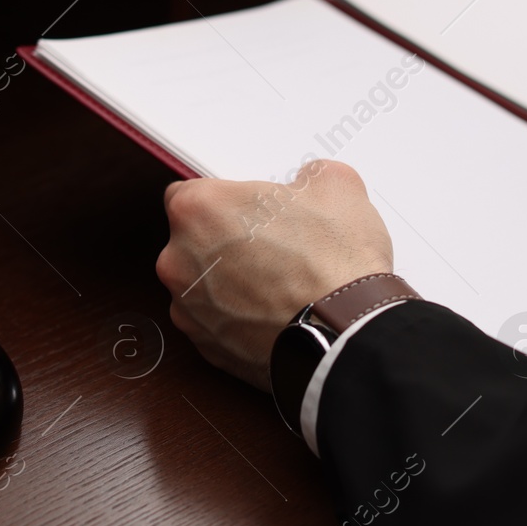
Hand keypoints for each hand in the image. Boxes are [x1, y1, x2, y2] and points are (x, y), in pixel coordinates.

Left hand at [156, 160, 393, 390]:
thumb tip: (309, 184)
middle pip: (193, 241)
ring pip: (203, 286)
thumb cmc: (333, 265)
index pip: (188, 192)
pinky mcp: (206, 348)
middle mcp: (178, 260)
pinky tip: (277, 314)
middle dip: (226, 242)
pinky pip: (217, 324)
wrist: (348, 338)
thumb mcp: (336, 186)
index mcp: (197, 210)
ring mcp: (188, 310)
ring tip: (281, 284)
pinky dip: (240, 320)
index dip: (223, 200)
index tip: (249, 208)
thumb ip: (306, 177)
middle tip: (273, 244)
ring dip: (231, 283)